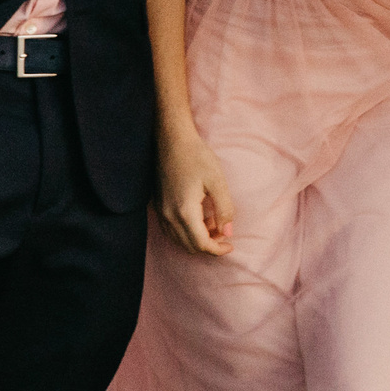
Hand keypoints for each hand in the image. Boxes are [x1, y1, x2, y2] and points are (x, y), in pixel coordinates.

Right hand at [156, 124, 235, 255]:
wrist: (172, 140)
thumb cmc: (197, 157)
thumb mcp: (217, 181)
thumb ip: (224, 209)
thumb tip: (227, 232)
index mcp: (184, 211)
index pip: (200, 244)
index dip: (217, 249)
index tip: (231, 245)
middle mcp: (169, 216)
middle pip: (189, 246)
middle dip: (209, 245)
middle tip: (224, 231)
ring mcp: (161, 212)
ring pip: (179, 240)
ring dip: (198, 239)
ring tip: (214, 222)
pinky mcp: (159, 206)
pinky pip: (172, 230)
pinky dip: (187, 231)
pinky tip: (200, 217)